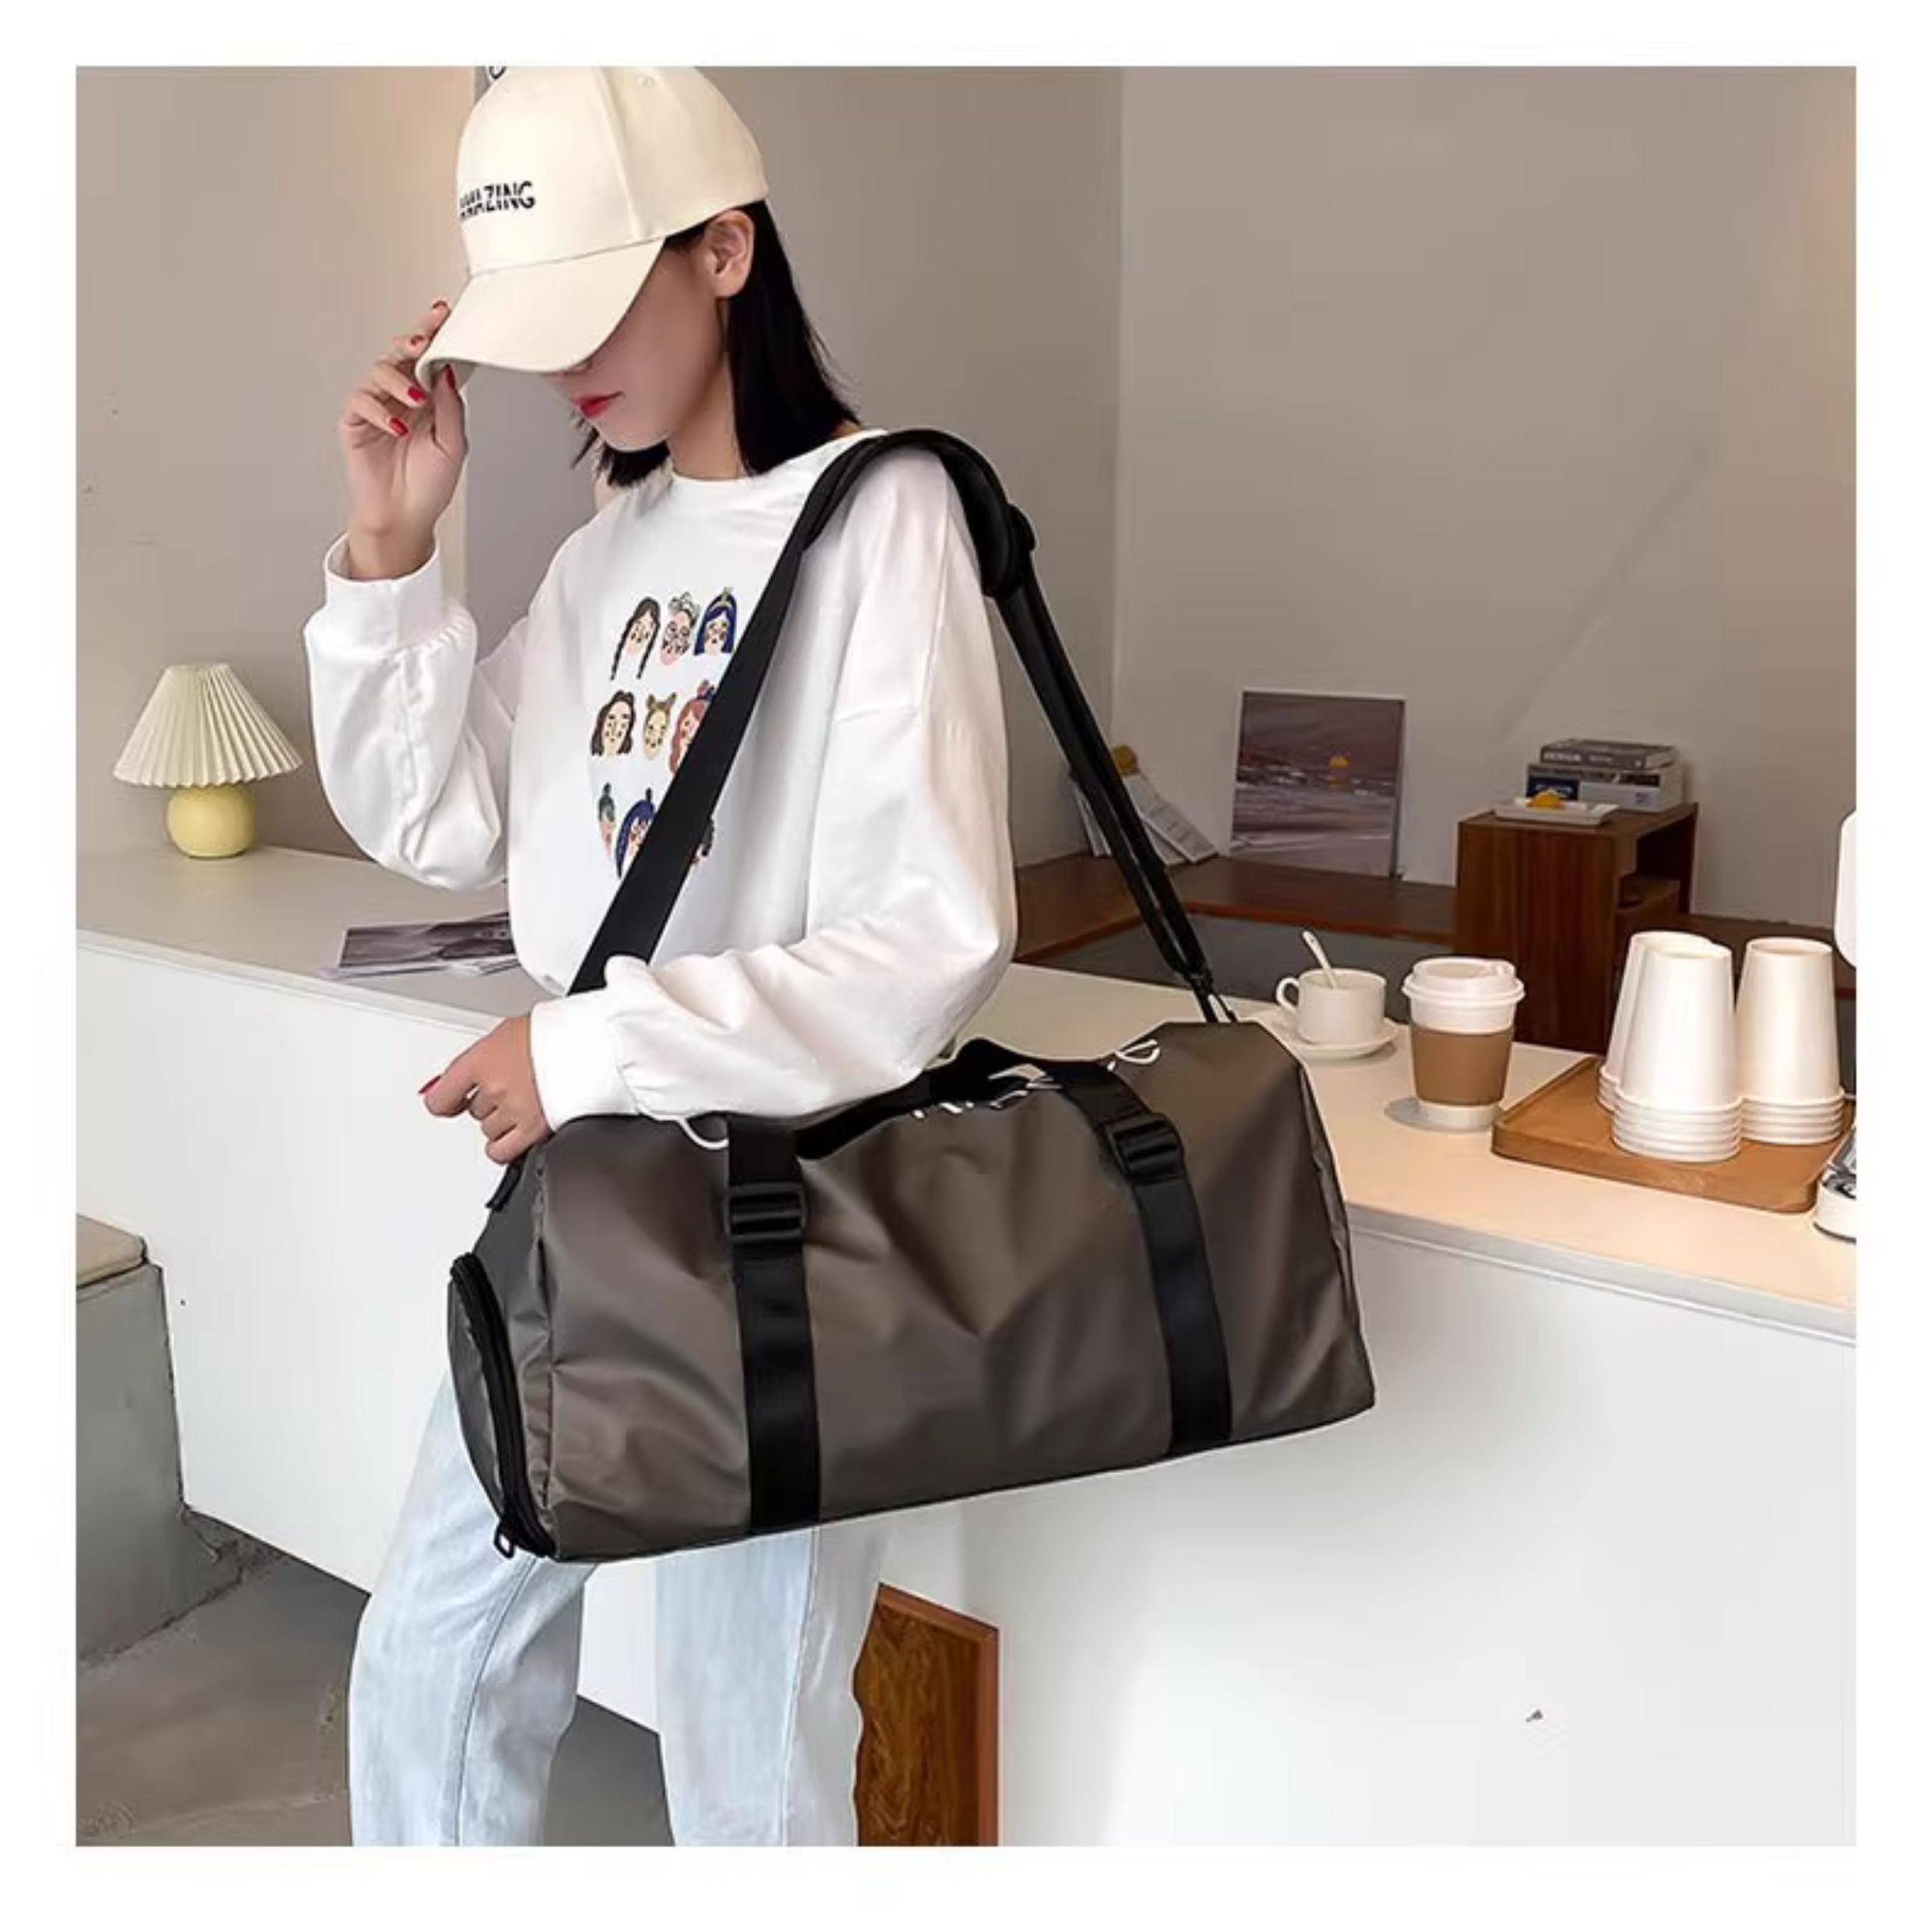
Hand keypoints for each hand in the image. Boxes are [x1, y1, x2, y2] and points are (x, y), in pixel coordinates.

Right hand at [338, 298, 468, 568]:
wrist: (405, 517)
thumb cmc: (429, 485)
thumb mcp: (453, 444)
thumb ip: (451, 407)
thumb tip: (448, 371)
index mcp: (429, 398)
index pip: (429, 358)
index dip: (434, 334)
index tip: (443, 315)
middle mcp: (401, 396)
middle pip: (400, 354)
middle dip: (411, 342)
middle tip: (423, 341)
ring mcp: (377, 406)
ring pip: (380, 372)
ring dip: (398, 381)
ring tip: (415, 400)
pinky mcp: (355, 421)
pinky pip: (361, 401)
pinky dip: (379, 411)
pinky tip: (395, 427)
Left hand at [421, 1014, 552, 1164]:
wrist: (595, 1043)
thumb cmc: (558, 1033)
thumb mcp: (510, 1032)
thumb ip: (480, 1059)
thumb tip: (447, 1084)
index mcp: (482, 1059)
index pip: (442, 1096)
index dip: (445, 1101)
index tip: (450, 1103)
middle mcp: (494, 1087)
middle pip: (474, 1111)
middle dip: (491, 1102)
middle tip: (513, 1088)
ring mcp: (513, 1110)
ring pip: (489, 1130)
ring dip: (503, 1121)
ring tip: (526, 1103)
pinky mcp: (534, 1131)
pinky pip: (501, 1152)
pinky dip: (505, 1147)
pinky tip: (518, 1133)